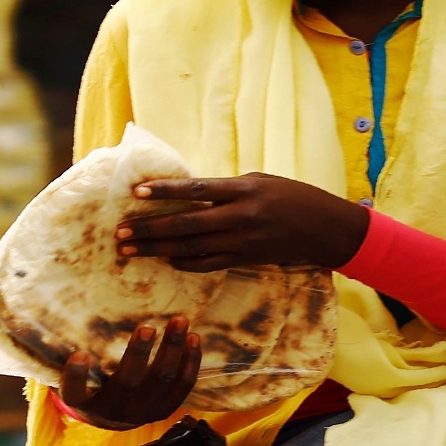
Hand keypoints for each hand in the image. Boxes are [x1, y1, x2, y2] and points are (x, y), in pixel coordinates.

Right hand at [60, 317, 200, 429]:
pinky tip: (194, 339)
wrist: (111, 420)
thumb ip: (73, 364)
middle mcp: (116, 412)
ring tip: (180, 323)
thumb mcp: (76, 381)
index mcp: (87, 405)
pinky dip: (190, 363)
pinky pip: (183, 387)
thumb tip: (68, 327)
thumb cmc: (91, 389)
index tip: (79, 355)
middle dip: (138, 354)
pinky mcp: (165, 410)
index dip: (77, 377)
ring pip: (162, 381)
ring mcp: (144, 413)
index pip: (76, 394)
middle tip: (147, 327)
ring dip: (173, 350)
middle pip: (128, 383)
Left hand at [116, 173, 368, 271]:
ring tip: (129, 250)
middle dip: (150, 229)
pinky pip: (208, 263)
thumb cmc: (291, 196)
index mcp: (242, 189)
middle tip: (120, 233)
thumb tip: (188, 193)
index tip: (136, 192)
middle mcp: (240, 216)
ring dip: (157, 249)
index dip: (164, 191)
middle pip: (185, 224)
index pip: (195, 189)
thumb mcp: (259, 181)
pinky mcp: (245, 258)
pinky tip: (165, 260)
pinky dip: (184, 262)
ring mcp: (242, 241)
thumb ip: (225, 189)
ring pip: (191, 247)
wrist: (325, 228)